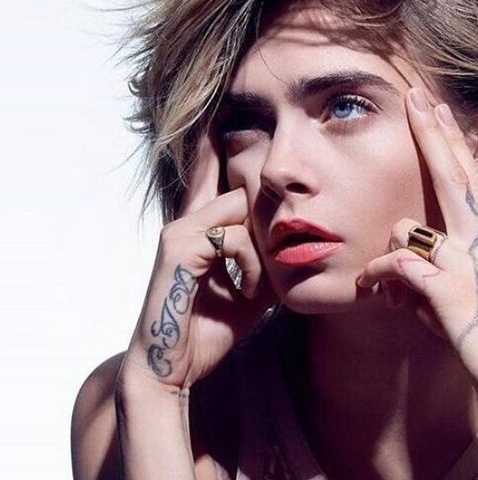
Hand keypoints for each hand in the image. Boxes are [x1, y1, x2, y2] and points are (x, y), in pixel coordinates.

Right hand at [121, 133, 275, 390]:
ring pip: (245, 208)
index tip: (241, 114)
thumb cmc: (212, 325)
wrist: (175, 364)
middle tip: (273, 248)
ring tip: (251, 291)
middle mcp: (189, 217)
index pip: (220, 171)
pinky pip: (233, 237)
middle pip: (244, 181)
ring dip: (261, 253)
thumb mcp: (254, 286)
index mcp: (203, 224)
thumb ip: (269, 257)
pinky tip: (243, 295)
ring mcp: (180, 229)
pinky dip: (249, 268)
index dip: (230, 145)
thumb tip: (299, 244)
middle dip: (270, 210)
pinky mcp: (178, 248)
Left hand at [357, 89, 477, 427]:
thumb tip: (398, 265)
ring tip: (381, 287)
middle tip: (415, 94)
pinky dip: (380, 280)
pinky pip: (398, 268)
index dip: (452, 143)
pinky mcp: (450, 291)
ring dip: (386, 258)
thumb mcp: (460, 306)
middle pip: (452, 176)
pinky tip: (375, 294)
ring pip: (405, 230)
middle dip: (431, 132)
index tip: (439, 108)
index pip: (470, 181)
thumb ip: (430, 279)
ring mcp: (469, 265)